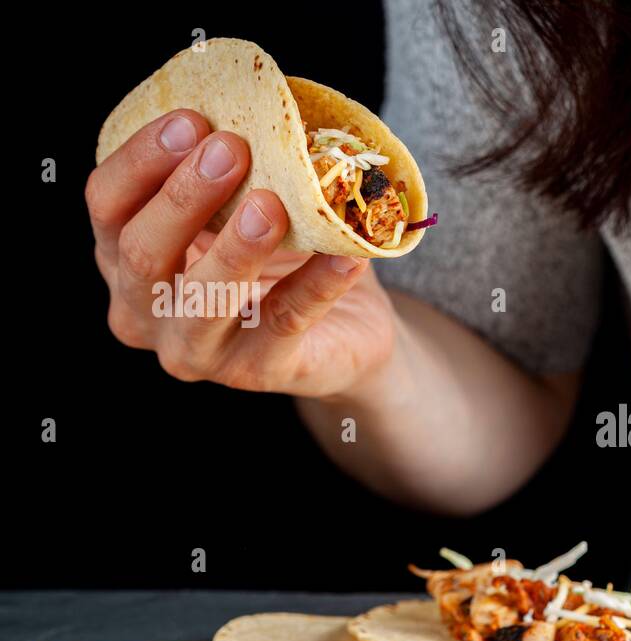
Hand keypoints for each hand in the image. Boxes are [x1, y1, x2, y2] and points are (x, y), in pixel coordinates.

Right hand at [87, 109, 396, 397]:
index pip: (107, 205)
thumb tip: (263, 103)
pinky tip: (345, 254)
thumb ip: (241, 164)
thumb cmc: (285, 255)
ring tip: (271, 205)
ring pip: (199, 300)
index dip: (140, 160)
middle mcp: (144, 312)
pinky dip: (317, 285)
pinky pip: (285, 321)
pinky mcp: (258, 372)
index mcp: (126, 258)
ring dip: (234, 248)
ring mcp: (196, 352)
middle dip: (183, 196)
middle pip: (141, 253)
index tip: (191, 118)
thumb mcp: (252, 202)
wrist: (347, 328)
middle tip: (230, 149)